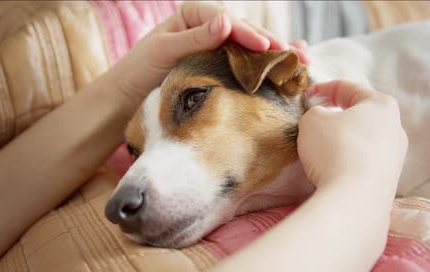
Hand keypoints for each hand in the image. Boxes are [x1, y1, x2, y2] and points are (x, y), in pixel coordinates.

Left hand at [105, 1, 308, 110]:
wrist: (128, 99)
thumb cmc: (140, 71)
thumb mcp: (165, 51)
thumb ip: (195, 37)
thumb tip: (226, 21)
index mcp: (194, 15)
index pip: (227, 21)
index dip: (249, 33)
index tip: (266, 47)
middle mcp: (209, 28)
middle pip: (245, 32)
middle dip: (271, 44)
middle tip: (294, 54)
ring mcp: (217, 48)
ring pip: (251, 47)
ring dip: (277, 54)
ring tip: (301, 60)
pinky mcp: (221, 67)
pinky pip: (247, 62)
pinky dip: (268, 65)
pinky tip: (290, 64)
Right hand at [297, 80, 407, 194]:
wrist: (355, 201)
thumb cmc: (335, 149)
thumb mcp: (313, 120)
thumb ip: (316, 113)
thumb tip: (323, 121)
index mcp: (382, 105)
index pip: (348, 89)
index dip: (322, 89)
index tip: (305, 97)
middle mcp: (396, 129)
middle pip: (361, 116)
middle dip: (337, 117)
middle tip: (316, 123)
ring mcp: (396, 158)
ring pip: (364, 142)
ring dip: (343, 142)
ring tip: (322, 150)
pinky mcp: (390, 182)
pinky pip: (364, 165)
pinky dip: (348, 163)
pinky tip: (333, 171)